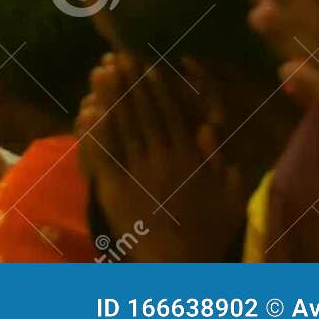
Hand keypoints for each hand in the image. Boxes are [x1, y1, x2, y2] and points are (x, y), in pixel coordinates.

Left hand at [80, 55, 246, 261]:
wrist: (181, 263)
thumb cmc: (209, 232)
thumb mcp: (229, 196)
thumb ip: (220, 160)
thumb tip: (208, 127)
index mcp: (188, 158)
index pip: (169, 115)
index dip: (157, 89)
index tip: (149, 65)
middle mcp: (161, 158)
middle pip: (143, 113)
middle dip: (131, 83)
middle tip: (120, 55)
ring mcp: (137, 171)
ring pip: (122, 126)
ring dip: (113, 97)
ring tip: (103, 71)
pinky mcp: (115, 186)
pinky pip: (104, 153)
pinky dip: (96, 130)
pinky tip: (89, 109)